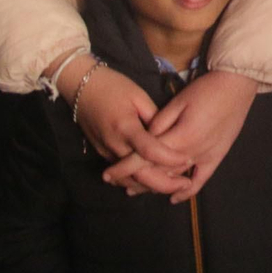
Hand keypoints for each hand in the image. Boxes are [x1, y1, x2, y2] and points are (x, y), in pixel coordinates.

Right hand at [65, 62, 193, 196]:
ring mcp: (106, 153)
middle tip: (185, 185)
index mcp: (125, 127)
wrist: (82, 86)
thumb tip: (170, 134)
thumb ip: (155, 117)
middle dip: (164, 184)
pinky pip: (122, 174)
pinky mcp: (103, 154)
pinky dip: (139, 180)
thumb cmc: (113, 86)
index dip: (170, 158)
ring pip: (130, 179)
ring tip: (174, 184)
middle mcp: (115, 145)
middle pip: (139, 174)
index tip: (190, 158)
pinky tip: (155, 179)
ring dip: (152, 186)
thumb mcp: (139, 95)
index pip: (150, 151)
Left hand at [119, 70, 255, 203]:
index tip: (107, 174)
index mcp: (179, 137)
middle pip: (158, 172)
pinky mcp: (217, 157)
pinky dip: (187, 192)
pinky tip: (174, 198)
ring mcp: (205, 157)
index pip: (144, 157)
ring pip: (175, 179)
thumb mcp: (178, 101)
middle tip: (117, 182)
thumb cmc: (206, 89)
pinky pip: (201, 180)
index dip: (125, 167)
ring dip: (155, 185)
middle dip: (135, 179)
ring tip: (136, 189)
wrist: (237, 85)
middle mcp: (191, 153)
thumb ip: (160, 123)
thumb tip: (145, 138)